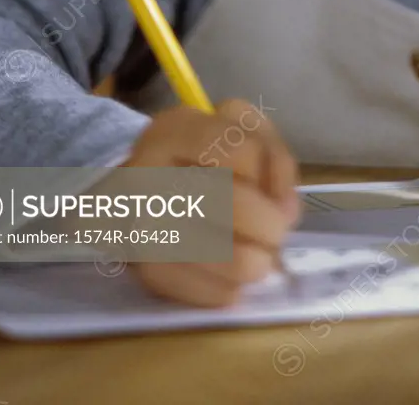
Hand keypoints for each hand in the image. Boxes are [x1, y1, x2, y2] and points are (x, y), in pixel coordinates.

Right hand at [124, 98, 299, 305]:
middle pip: (230, 202)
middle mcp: (147, 167)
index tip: (283, 201)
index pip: (242, 151)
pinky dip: (218, 290)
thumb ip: (272, 159)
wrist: (133, 196)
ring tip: (258, 263)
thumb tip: (285, 210)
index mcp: (176, 128)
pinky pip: (185, 284)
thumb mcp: (237, 135)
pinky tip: (231, 286)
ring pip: (208, 249)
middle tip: (275, 238)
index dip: (275, 180)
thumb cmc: (199, 162)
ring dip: (246, 263)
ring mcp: (136, 216)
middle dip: (267, 226)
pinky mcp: (134, 262)